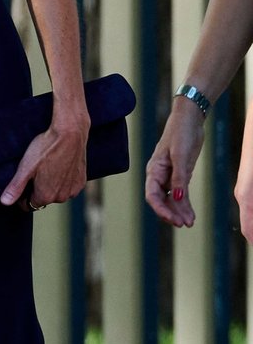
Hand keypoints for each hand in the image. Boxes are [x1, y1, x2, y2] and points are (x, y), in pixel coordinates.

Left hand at [0, 118, 87, 210]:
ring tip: (47, 166)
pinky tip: (60, 166)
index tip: (23, 181)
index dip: (23, 195)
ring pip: (56, 193)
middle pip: (43, 199)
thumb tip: (4, 202)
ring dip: (51, 184)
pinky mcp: (81, 182)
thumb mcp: (26, 167)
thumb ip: (16, 187)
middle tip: (35, 170)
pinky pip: (68, 186)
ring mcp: (73, 190)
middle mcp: (61, 197)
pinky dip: (63, 180)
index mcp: (45, 196)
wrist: (70, 133)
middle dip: (37, 188)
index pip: (28, 205)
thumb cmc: (46, 148)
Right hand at [145, 100, 204, 226]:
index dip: (160, 209)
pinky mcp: (181, 175)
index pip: (152, 195)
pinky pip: (181, 194)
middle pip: (161, 201)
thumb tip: (177, 198)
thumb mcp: (180, 155)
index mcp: (153, 170)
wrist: (189, 120)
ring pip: (172, 200)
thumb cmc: (180, 133)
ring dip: (179, 211)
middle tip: (182, 224)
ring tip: (189, 223)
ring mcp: (170, 176)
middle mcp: (159, 176)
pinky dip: (185, 205)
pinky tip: (191, 215)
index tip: (171, 219)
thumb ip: (179, 177)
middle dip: (170, 213)